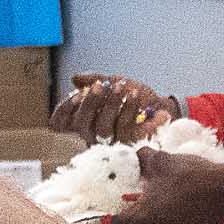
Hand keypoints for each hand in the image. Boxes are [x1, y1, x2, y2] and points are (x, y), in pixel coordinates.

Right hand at [51, 73, 176, 143]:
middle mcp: (93, 135)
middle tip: (100, 85)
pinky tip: (134, 94)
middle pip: (83, 125)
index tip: (75, 94)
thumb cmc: (135, 96)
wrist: (162, 105)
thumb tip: (75, 78)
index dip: (63, 111)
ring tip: (120, 87)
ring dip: (111, 104)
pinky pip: (125, 130)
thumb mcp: (113, 82)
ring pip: (103, 128)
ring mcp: (111, 143)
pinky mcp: (130, 145)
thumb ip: (95, 79)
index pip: (61, 123)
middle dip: (90, 103)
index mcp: (85, 121)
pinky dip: (129, 109)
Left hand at [104, 148, 223, 223]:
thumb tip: (134, 155)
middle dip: (129, 223)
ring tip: (157, 209)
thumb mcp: (161, 160)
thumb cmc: (189, 174)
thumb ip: (141, 158)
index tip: (103, 215)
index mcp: (142, 217)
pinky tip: (177, 215)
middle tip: (130, 208)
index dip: (105, 222)